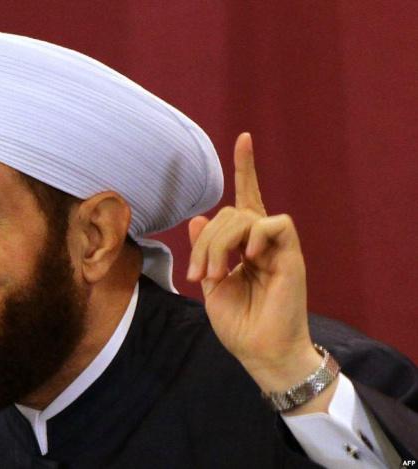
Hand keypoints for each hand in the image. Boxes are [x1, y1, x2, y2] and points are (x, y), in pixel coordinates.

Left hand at [186, 133, 324, 406]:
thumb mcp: (212, 283)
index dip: (245, 168)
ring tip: (216, 276)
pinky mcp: (292, 255)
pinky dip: (255, 235)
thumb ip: (206, 250)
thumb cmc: (238, 323)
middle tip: (200, 275)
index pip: (245, 198)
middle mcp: (261, 241)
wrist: (259, 350)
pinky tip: (247, 257)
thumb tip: (200, 218)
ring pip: (245, 216)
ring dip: (220, 244)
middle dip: (205, 241)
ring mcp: (277, 247)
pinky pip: (275, 223)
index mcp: (243, 245)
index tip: (244, 137)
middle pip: (229, 212)